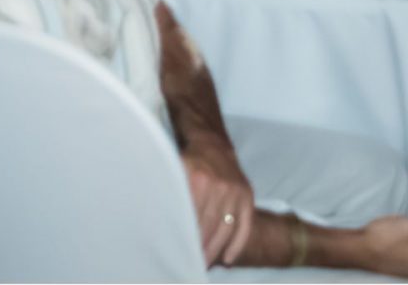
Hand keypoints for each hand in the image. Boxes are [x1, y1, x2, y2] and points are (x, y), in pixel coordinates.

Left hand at [181, 135, 254, 265]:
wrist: (212, 143)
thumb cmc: (189, 162)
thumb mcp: (176, 172)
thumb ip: (172, 193)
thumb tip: (159, 221)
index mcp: (198, 181)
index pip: (192, 219)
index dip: (186, 238)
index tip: (180, 253)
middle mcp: (219, 187)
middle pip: (209, 228)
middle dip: (200, 249)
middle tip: (191, 264)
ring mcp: (236, 192)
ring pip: (226, 230)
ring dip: (215, 251)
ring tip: (204, 264)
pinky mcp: (247, 195)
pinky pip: (245, 225)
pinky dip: (237, 244)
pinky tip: (228, 259)